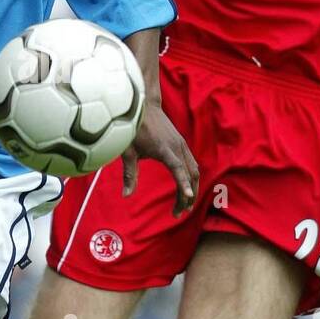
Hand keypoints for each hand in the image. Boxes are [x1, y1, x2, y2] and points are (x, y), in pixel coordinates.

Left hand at [121, 101, 198, 215]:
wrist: (143, 105)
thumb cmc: (133, 128)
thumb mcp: (128, 152)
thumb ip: (129, 174)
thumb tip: (126, 196)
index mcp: (164, 149)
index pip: (178, 169)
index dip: (183, 184)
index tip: (187, 197)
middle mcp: (177, 147)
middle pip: (190, 175)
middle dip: (187, 196)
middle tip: (178, 213)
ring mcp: (181, 144)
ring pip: (194, 170)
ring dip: (191, 188)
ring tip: (183, 205)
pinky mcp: (181, 143)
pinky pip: (192, 163)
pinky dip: (191, 178)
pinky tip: (184, 188)